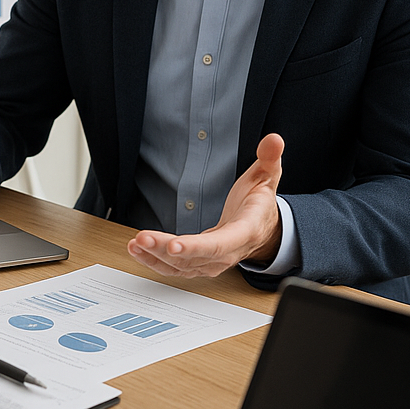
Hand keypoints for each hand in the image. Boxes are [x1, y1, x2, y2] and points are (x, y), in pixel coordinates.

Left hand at [127, 134, 284, 277]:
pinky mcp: (198, 263)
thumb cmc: (259, 204)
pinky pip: (175, 268)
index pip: (220, 244)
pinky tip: (138, 250)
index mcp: (244, 232)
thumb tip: (274, 139)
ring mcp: (211, 262)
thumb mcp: (267, 177)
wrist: (262, 230)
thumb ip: (269, 158)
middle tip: (142, 239)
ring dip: (155, 257)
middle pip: (194, 258)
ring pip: (181, 266)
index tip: (175, 244)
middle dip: (165, 249)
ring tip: (135, 244)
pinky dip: (155, 261)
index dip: (197, 246)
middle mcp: (226, 253)